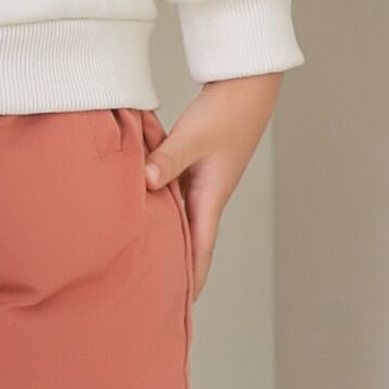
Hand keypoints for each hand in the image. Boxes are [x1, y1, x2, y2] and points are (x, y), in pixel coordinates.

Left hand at [142, 73, 281, 302]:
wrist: (247, 83)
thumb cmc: (227, 110)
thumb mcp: (195, 137)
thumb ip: (169, 158)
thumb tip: (147, 181)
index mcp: (211, 196)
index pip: (201, 248)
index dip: (193, 277)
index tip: (182, 305)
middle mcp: (207, 193)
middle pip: (189, 238)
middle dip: (176, 264)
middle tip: (155, 290)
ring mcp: (201, 178)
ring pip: (178, 213)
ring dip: (166, 233)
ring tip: (145, 255)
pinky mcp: (195, 161)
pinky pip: (172, 189)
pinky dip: (159, 199)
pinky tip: (141, 200)